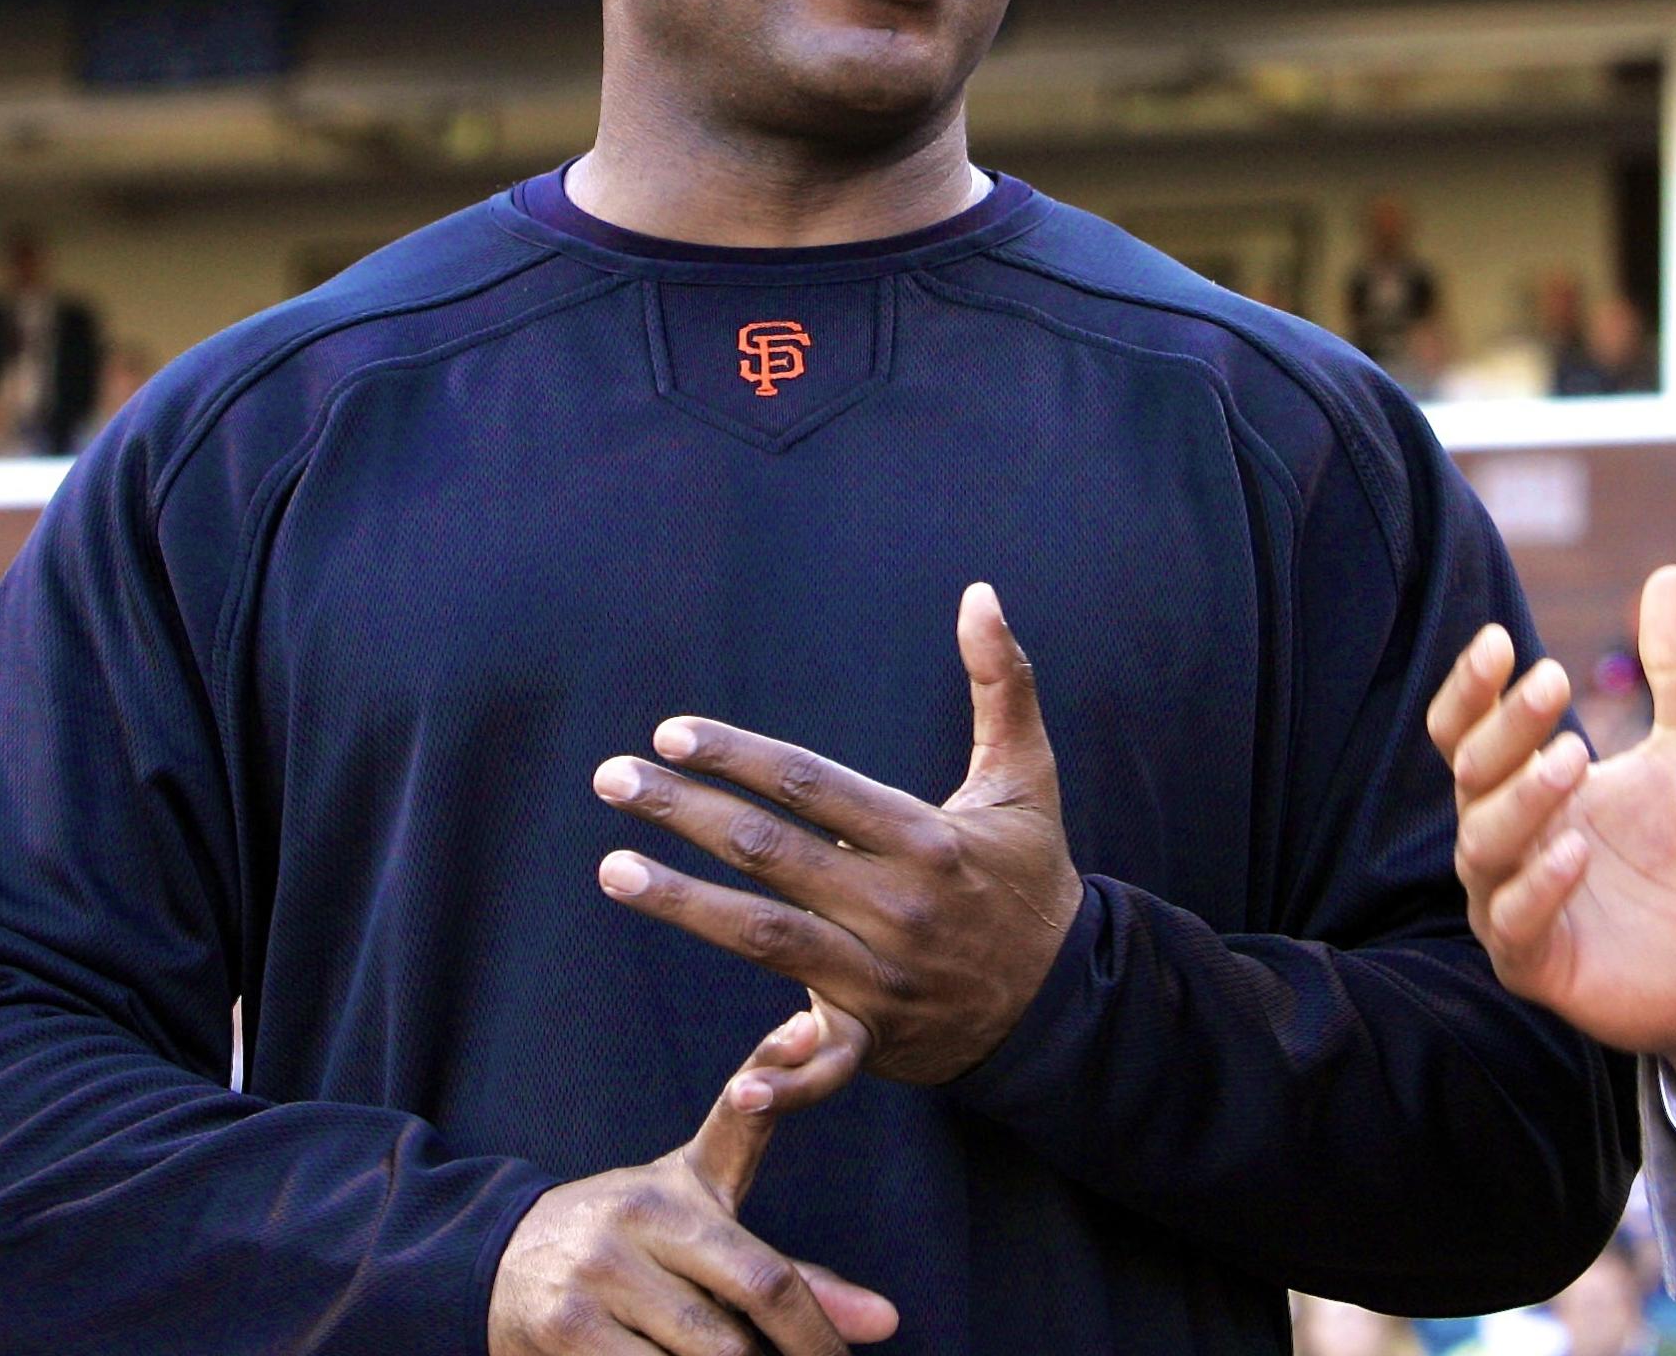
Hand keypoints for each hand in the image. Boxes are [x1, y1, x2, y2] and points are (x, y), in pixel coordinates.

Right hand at [488, 1006, 896, 1354]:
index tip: (872, 1314)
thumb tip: (888, 1321)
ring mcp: (592, 1281)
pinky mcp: (560, 1334)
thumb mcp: (700, 1227)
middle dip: (797, 1349)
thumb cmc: (628, 1244)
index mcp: (676, 1192)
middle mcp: (634, 1227)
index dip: (819, 1307)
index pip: (765, 1260)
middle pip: (745, 1303)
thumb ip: (789, 1272)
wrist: (494, 1261)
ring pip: (703, 1355)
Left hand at [593, 583, 1082, 1084]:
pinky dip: (788, 1080)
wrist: (1063, 996)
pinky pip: (826, 1065)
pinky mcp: (874, 1038)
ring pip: (767, 938)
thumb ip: (1002, 682)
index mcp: (926, 839)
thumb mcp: (1026, 776)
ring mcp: (883, 977)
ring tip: (613, 867)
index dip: (740, 756)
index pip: (814, 786)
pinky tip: (739, 1081)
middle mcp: (899, 906)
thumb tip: (981, 594)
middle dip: (685, 812)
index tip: (673, 732)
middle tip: (613, 778)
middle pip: (772, 853)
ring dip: (684, 904)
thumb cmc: (1029, 876)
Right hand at [1426, 566, 1675, 1116]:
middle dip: (1506, 727)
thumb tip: (1671, 571)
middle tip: (1555, 681)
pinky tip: (1576, 854)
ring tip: (1573, 759)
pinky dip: (1538, 888)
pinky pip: (1513, 923)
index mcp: (1526, 783)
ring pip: (1482, 845)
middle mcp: (1505, 838)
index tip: (1499, 641)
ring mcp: (1512, 902)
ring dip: (1522, 800)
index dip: (1471, 688)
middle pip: (1471, 774)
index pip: (1466, 729)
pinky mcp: (1535, 962)